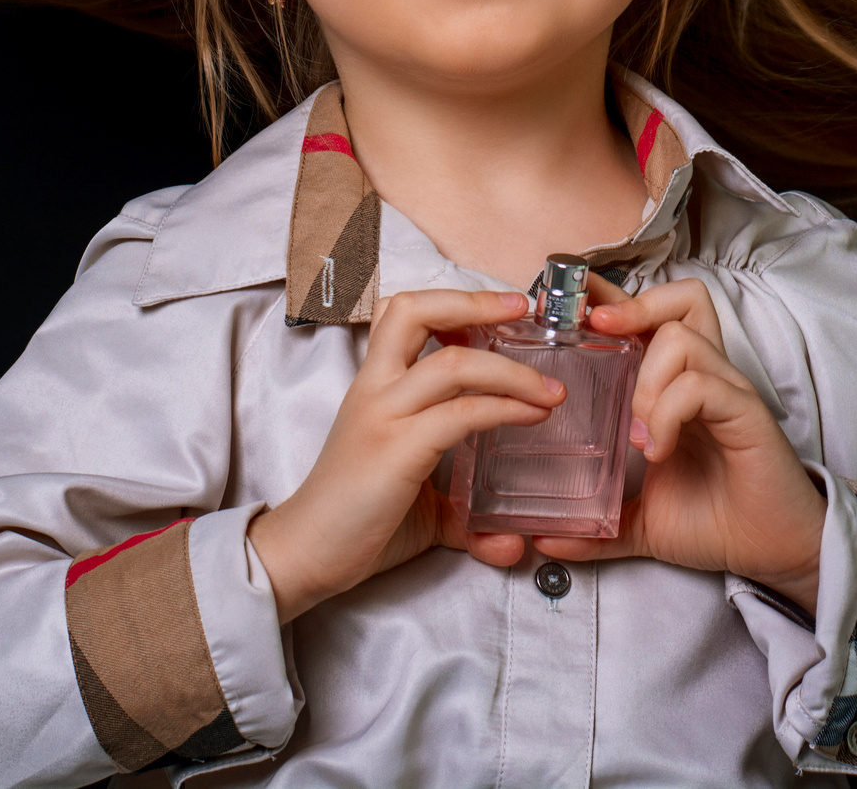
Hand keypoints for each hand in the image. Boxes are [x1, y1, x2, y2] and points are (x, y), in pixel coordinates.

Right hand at [248, 289, 556, 621]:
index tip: (500, 310)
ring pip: (452, 362)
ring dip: (511, 370)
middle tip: (522, 308)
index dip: (451, 301)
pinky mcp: (397, 449)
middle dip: (474, 301)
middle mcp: (375, 390)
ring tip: (549, 390)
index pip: (401, 315)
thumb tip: (511, 542)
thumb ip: (464, 514)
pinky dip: (503, 408)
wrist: (306, 555)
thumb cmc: (355, 523)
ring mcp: (384, 416)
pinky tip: (530, 417)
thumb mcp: (421, 508)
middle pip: (414, 311)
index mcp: (374, 387)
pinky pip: (461, 413)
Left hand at [534, 276, 827, 610]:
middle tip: (600, 331)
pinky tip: (658, 451)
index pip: (653, 319)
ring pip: (683, 337)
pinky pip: (701, 385)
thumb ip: (594, 526)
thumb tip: (546, 541)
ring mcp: (728, 391)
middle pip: (683, 301)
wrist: (770, 553)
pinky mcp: (747, 414)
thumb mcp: (639, 521)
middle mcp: (706, 378)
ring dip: (647, 379)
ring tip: (636, 431)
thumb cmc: (715, 522)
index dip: (615, 301)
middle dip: (634, 305)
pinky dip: (668, 412)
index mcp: (679, 388)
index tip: (572, 309)